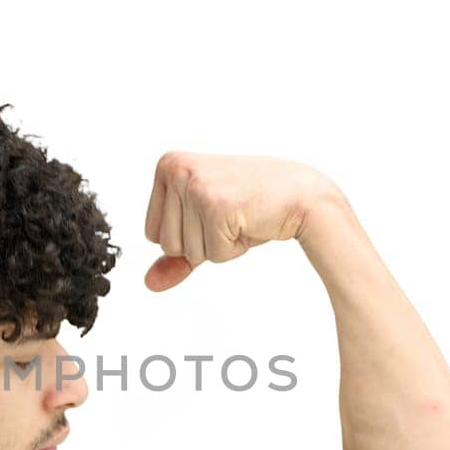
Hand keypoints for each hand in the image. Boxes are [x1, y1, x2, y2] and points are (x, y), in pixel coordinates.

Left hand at [142, 151, 341, 291]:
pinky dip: (234, 248)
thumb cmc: (252, 204)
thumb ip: (175, 255)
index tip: (214, 210)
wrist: (300, 193)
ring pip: (189, 253)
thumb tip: (149, 283)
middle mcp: (176, 170)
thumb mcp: (205, 225)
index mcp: (167, 166)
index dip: (188, 236)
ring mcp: (195, 186)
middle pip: (168, 245)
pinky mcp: (215, 206)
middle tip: (229, 214)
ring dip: (219, 245)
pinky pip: (214, 255)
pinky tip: (249, 221)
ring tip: (239, 217)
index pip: (152, 234)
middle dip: (202, 243)